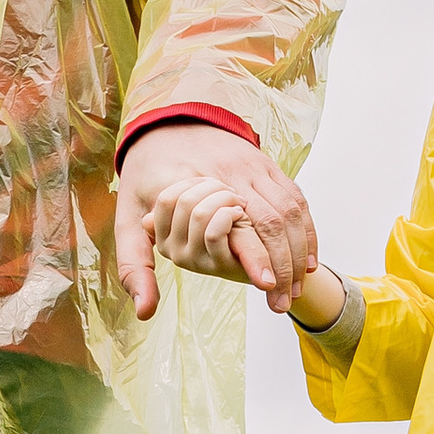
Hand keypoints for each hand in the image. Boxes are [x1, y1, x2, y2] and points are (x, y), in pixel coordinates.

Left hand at [115, 123, 316, 323]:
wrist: (169, 122)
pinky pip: (296, 198)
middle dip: (283, 264)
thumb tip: (145, 312)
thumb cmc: (147, 176)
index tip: (266, 287)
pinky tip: (307, 260)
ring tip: (297, 287)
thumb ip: (134, 265)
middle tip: (284, 301)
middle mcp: (226, 173)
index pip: (228, 224)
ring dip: (298, 252)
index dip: (253, 257)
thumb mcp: (126, 218)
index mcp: (192, 188)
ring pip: (288, 210)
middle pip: (269, 220)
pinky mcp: (266, 164)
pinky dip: (306, 232)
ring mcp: (251, 166)